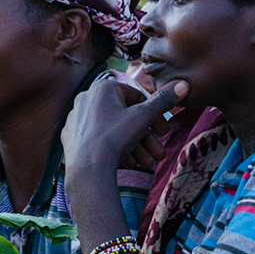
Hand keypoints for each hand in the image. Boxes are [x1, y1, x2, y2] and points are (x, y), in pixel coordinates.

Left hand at [61, 78, 186, 195]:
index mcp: (103, 88)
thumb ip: (163, 100)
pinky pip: (98, 139)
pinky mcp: (70, 137)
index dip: (154, 116)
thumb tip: (184, 85)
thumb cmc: (114, 138)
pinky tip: (128, 163)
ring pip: (113, 130)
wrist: (87, 169)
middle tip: (158, 152)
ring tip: (146, 163)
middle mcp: (86, 98)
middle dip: (145, 138)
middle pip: (125, 117)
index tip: (164, 131)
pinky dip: (114, 149)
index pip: (136, 97)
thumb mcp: (143, 117)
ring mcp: (76, 118)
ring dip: (134, 147)